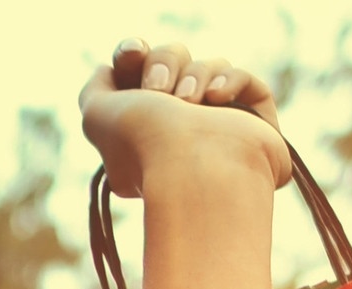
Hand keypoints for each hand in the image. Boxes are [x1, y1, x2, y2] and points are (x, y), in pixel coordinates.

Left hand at [79, 40, 292, 197]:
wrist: (194, 169)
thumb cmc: (144, 143)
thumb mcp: (97, 116)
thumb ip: (96, 90)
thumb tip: (111, 71)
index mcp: (143, 129)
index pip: (141, 73)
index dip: (136, 56)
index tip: (131, 56)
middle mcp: (180, 129)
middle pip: (175, 60)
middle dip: (163, 62)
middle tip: (158, 91)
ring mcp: (218, 128)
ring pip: (210, 67)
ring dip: (195, 75)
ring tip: (189, 102)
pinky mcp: (255, 127)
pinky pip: (247, 83)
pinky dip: (231, 81)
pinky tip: (216, 98)